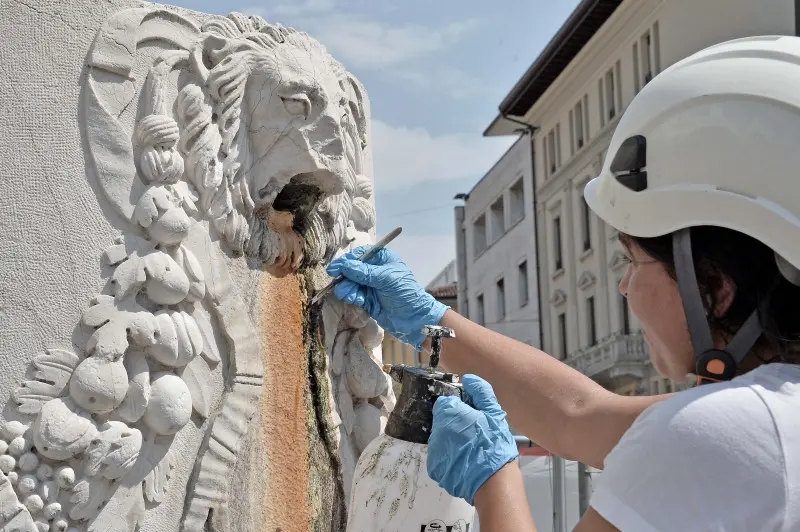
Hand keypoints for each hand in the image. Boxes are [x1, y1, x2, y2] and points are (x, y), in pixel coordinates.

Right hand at [326, 246, 447, 349]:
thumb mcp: (385, 279)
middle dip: (345, 277)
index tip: (336, 268)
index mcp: (382, 259)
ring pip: (350, 283)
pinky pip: (354, 296)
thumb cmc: (405, 293)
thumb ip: (364, 272)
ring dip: (347, 289)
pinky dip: (352, 298)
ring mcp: (370, 286)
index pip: (360, 254)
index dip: (347, 260)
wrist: (414, 320)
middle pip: (352, 269)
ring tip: (350, 296)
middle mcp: (375, 271)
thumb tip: (343, 265)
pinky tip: (358, 301)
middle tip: (339, 285)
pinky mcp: (367, 300)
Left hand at [427, 374, 518, 504]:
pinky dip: (450, 458)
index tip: (470, 417)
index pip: (445, 403)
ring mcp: (433, 450)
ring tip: (470, 449)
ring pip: (440, 439)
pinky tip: (465, 461)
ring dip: (451, 441)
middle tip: (473, 434)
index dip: (458, 409)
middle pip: (442, 421)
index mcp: (448, 413)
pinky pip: (440, 456)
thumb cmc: (494, 443)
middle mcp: (436, 430)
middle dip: (454, 424)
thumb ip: (480, 392)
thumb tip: (468, 378)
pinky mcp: (434, 468)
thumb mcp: (494, 413)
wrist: (493, 481)